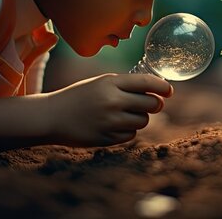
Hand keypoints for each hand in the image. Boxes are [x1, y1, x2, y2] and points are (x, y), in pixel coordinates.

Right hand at [46, 73, 172, 146]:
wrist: (52, 117)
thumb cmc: (80, 96)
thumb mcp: (101, 83)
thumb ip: (126, 85)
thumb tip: (158, 92)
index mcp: (111, 83)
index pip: (147, 83)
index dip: (163, 87)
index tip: (169, 90)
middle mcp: (112, 101)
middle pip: (151, 104)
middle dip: (156, 104)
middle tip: (153, 103)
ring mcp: (109, 122)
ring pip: (143, 121)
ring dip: (140, 118)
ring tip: (126, 114)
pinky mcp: (106, 138)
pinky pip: (131, 135)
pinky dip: (128, 131)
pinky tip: (115, 125)